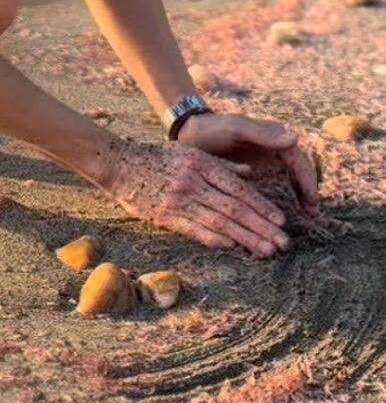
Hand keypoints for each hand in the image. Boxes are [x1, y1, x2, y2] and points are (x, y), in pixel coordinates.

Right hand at [101, 138, 290, 256]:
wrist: (118, 163)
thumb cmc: (156, 157)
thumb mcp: (189, 152)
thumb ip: (220, 164)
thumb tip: (250, 173)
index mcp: (200, 164)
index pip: (239, 189)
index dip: (262, 206)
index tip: (281, 220)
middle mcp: (192, 182)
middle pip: (234, 209)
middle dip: (262, 227)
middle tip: (284, 243)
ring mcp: (177, 200)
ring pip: (219, 223)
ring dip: (246, 238)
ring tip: (267, 250)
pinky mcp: (164, 215)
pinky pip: (194, 230)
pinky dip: (215, 239)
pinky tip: (233, 247)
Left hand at [176, 113, 319, 218]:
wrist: (189, 132)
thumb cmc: (211, 128)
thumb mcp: (235, 129)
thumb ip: (263, 135)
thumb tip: (296, 139)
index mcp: (274, 136)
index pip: (299, 161)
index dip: (308, 182)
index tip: (312, 203)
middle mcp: (274, 147)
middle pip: (298, 172)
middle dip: (306, 193)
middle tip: (312, 216)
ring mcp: (264, 158)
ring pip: (288, 179)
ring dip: (296, 196)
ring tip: (303, 218)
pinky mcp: (254, 169)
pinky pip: (273, 183)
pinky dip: (279, 196)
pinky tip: (279, 214)